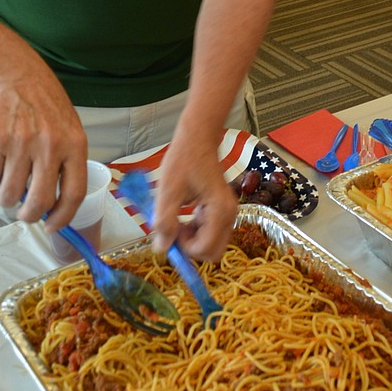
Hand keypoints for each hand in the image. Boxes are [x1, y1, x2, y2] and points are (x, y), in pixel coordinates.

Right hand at [0, 66, 88, 230]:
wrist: (16, 77)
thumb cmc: (44, 107)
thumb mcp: (69, 130)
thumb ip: (67, 163)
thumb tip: (57, 206)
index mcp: (74, 145)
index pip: (73, 194)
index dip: (62, 217)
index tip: (53, 226)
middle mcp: (49, 146)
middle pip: (39, 201)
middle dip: (29, 215)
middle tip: (24, 213)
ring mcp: (21, 144)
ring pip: (10, 195)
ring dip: (6, 198)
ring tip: (8, 183)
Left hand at [151, 132, 237, 260]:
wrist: (197, 138)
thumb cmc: (184, 160)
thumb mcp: (168, 191)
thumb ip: (165, 222)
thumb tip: (162, 249)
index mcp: (220, 211)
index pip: (205, 249)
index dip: (184, 248)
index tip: (170, 231)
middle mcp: (230, 215)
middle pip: (213, 252)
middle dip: (191, 247)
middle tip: (175, 230)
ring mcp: (228, 213)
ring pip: (212, 243)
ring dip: (193, 239)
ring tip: (177, 220)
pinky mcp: (222, 209)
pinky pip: (211, 231)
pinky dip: (196, 230)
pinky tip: (184, 214)